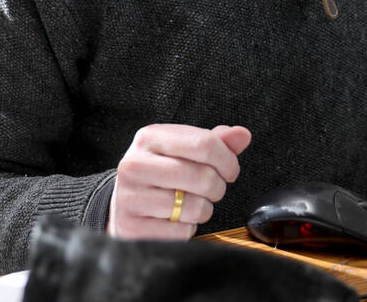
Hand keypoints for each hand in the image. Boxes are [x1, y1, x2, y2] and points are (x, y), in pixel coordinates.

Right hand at [107, 124, 251, 239]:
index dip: (227, 160)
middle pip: (202, 176)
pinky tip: (176, 220)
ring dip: (204, 209)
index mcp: (150, 137)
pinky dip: (187, 228)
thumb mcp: (184, 149)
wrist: (123, 203)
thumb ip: (216, 141)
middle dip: (218, 186)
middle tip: (212, 189)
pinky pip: (181, 231)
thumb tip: (242, 135)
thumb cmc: (162, 173)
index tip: (230, 170)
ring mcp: (129, 197)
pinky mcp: (130, 227)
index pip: (204, 144)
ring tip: (192, 203)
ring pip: (194, 206)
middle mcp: (134, 165)